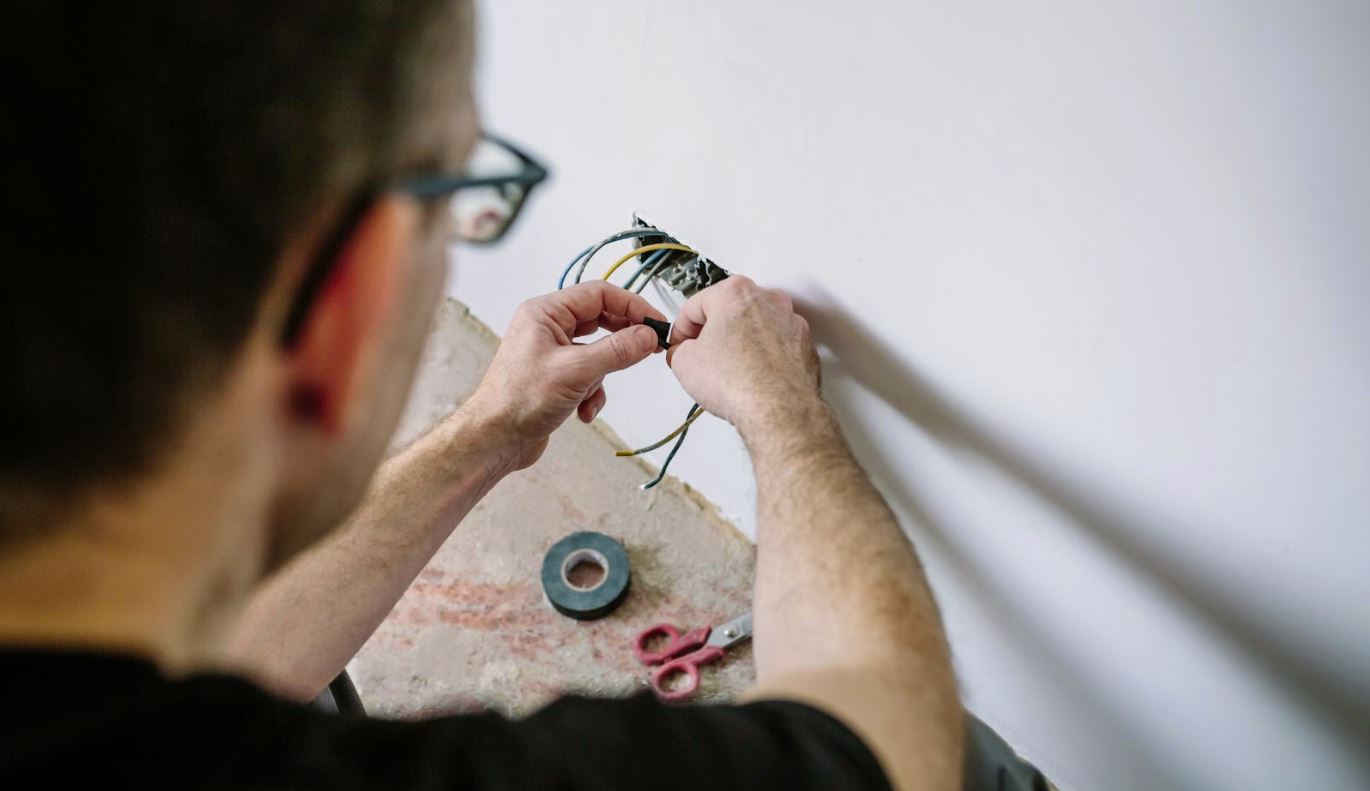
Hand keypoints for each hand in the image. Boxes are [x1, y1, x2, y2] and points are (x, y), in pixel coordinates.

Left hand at [462, 282, 666, 470]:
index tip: (655, 323)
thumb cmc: (518, 401)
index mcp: (545, 313)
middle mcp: (547, 328)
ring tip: (592, 392)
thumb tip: (647, 335)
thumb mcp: (576, 371)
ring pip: (597, 352)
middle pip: (600, 321)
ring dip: (602, 376)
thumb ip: (617, 350)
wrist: (495, 439)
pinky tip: (583, 410)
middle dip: (621, 341)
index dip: (631, 306)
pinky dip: (592, 393)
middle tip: (647, 350)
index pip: (598, 294)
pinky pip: (588, 375)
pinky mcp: (556, 377)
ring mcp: (551, 352)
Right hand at [666, 276, 819, 431]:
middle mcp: (768, 301)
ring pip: (755, 329)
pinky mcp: (804, 347)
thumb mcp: (684, 363)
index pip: (696, 305)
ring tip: (727, 371)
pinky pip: (776, 347)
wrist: (779, 410)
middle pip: (729, 312)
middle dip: (713, 333)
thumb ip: (679, 350)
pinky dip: (763, 358)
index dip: (681, 328)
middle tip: (700, 356)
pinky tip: (751, 378)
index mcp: (736, 293)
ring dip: (740, 344)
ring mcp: (791, 323)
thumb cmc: (740, 382)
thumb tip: (684, 354)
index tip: (680, 343)